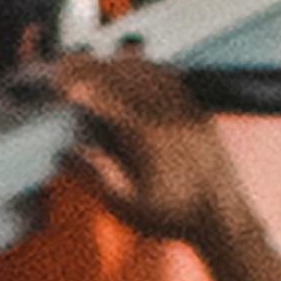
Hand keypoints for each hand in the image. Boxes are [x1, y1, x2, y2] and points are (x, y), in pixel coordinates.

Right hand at [39, 47, 248, 258]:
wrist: (222, 217)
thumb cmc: (176, 214)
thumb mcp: (127, 206)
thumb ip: (96, 176)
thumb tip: (70, 152)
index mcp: (143, 136)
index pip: (102, 97)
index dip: (76, 84)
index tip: (58, 81)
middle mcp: (164, 115)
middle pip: (119, 76)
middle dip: (89, 67)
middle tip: (67, 66)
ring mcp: (182, 108)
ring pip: (144, 70)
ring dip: (114, 63)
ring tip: (93, 63)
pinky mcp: (195, 109)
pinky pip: (168, 75)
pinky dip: (145, 67)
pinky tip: (133, 67)